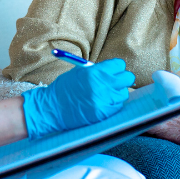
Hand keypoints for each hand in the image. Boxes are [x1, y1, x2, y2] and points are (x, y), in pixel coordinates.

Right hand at [21, 59, 135, 138]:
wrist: (52, 108)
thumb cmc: (64, 89)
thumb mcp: (79, 72)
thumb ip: (98, 71)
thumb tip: (113, 71)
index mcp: (95, 72)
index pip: (119, 65)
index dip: (117, 68)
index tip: (113, 72)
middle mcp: (101, 85)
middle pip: (127, 78)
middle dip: (122, 79)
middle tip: (115, 83)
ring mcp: (103, 101)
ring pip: (124, 94)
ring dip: (117, 94)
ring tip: (105, 95)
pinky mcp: (103, 113)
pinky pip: (117, 106)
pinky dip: (112, 105)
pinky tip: (101, 104)